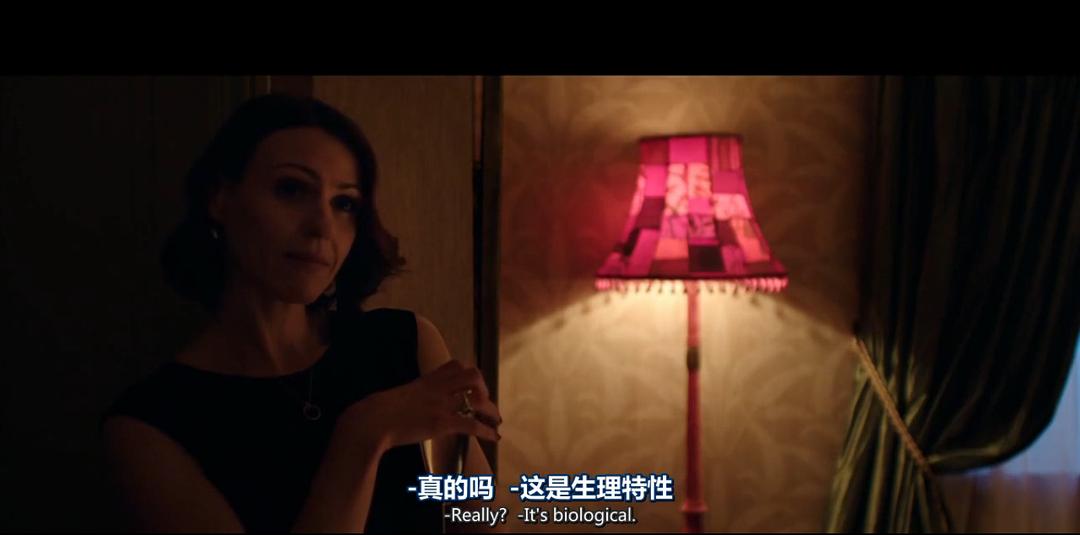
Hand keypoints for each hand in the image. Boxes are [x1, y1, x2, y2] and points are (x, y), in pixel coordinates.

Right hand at [344, 360, 501, 449]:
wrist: (371, 422)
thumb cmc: (377, 412)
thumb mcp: (398, 396)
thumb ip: (411, 396)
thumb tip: (413, 404)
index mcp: (426, 381)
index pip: (454, 365)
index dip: (467, 373)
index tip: (471, 386)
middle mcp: (437, 389)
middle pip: (472, 375)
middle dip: (483, 387)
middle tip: (484, 402)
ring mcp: (441, 405)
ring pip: (477, 399)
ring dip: (491, 409)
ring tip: (496, 420)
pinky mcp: (442, 423)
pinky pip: (472, 424)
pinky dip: (487, 431)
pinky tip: (494, 437)